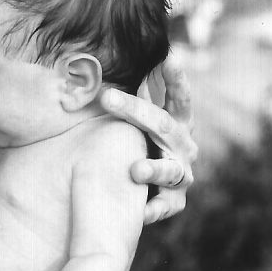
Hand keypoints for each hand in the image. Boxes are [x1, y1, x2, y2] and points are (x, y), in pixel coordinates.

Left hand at [100, 53, 197, 224]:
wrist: (149, 186)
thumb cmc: (141, 141)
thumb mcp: (139, 118)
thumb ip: (127, 95)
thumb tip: (86, 65)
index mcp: (177, 121)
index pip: (179, 96)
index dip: (176, 79)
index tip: (168, 58)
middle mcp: (184, 145)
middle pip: (162, 125)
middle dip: (135, 110)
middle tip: (106, 97)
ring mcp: (182, 173)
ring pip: (171, 170)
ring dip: (154, 169)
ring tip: (136, 170)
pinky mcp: (174, 201)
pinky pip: (165, 206)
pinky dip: (154, 209)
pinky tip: (142, 212)